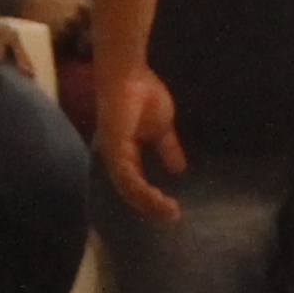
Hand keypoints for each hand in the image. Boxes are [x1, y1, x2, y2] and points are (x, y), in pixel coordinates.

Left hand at [95, 58, 186, 220]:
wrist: (129, 74)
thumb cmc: (142, 94)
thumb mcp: (162, 129)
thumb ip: (167, 148)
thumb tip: (179, 169)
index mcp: (126, 156)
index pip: (137, 185)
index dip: (153, 200)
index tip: (174, 209)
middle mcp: (117, 160)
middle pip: (132, 193)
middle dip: (152, 208)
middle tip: (173, 218)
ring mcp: (114, 156)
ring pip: (130, 191)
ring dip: (150, 205)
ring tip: (171, 213)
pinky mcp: (115, 151)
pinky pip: (128, 180)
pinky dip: (144, 193)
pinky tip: (159, 200)